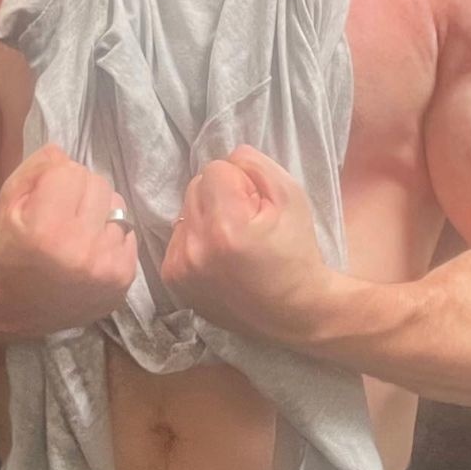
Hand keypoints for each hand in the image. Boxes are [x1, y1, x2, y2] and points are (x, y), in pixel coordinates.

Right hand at [0, 144, 136, 336]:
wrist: (13, 307)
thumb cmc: (9, 249)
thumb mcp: (8, 201)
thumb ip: (37, 167)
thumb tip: (67, 153)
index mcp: (46, 230)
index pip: (70, 170)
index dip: (53, 180)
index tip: (42, 201)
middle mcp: (81, 250)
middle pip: (98, 183)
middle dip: (78, 193)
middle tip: (60, 216)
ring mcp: (106, 268)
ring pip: (117, 205)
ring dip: (97, 213)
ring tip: (76, 234)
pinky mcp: (123, 279)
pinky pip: (128, 232)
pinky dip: (110, 235)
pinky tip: (89, 251)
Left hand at [161, 145, 334, 347]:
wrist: (293, 312)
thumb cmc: (296, 252)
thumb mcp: (291, 196)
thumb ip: (256, 164)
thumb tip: (229, 157)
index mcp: (226, 226)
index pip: (216, 169)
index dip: (242, 182)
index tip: (258, 206)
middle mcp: (196, 248)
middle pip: (196, 186)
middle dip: (221, 196)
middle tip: (248, 222)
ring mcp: (181, 267)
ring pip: (185, 210)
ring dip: (207, 216)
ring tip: (233, 242)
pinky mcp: (173, 279)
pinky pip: (178, 235)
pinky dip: (197, 238)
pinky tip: (219, 256)